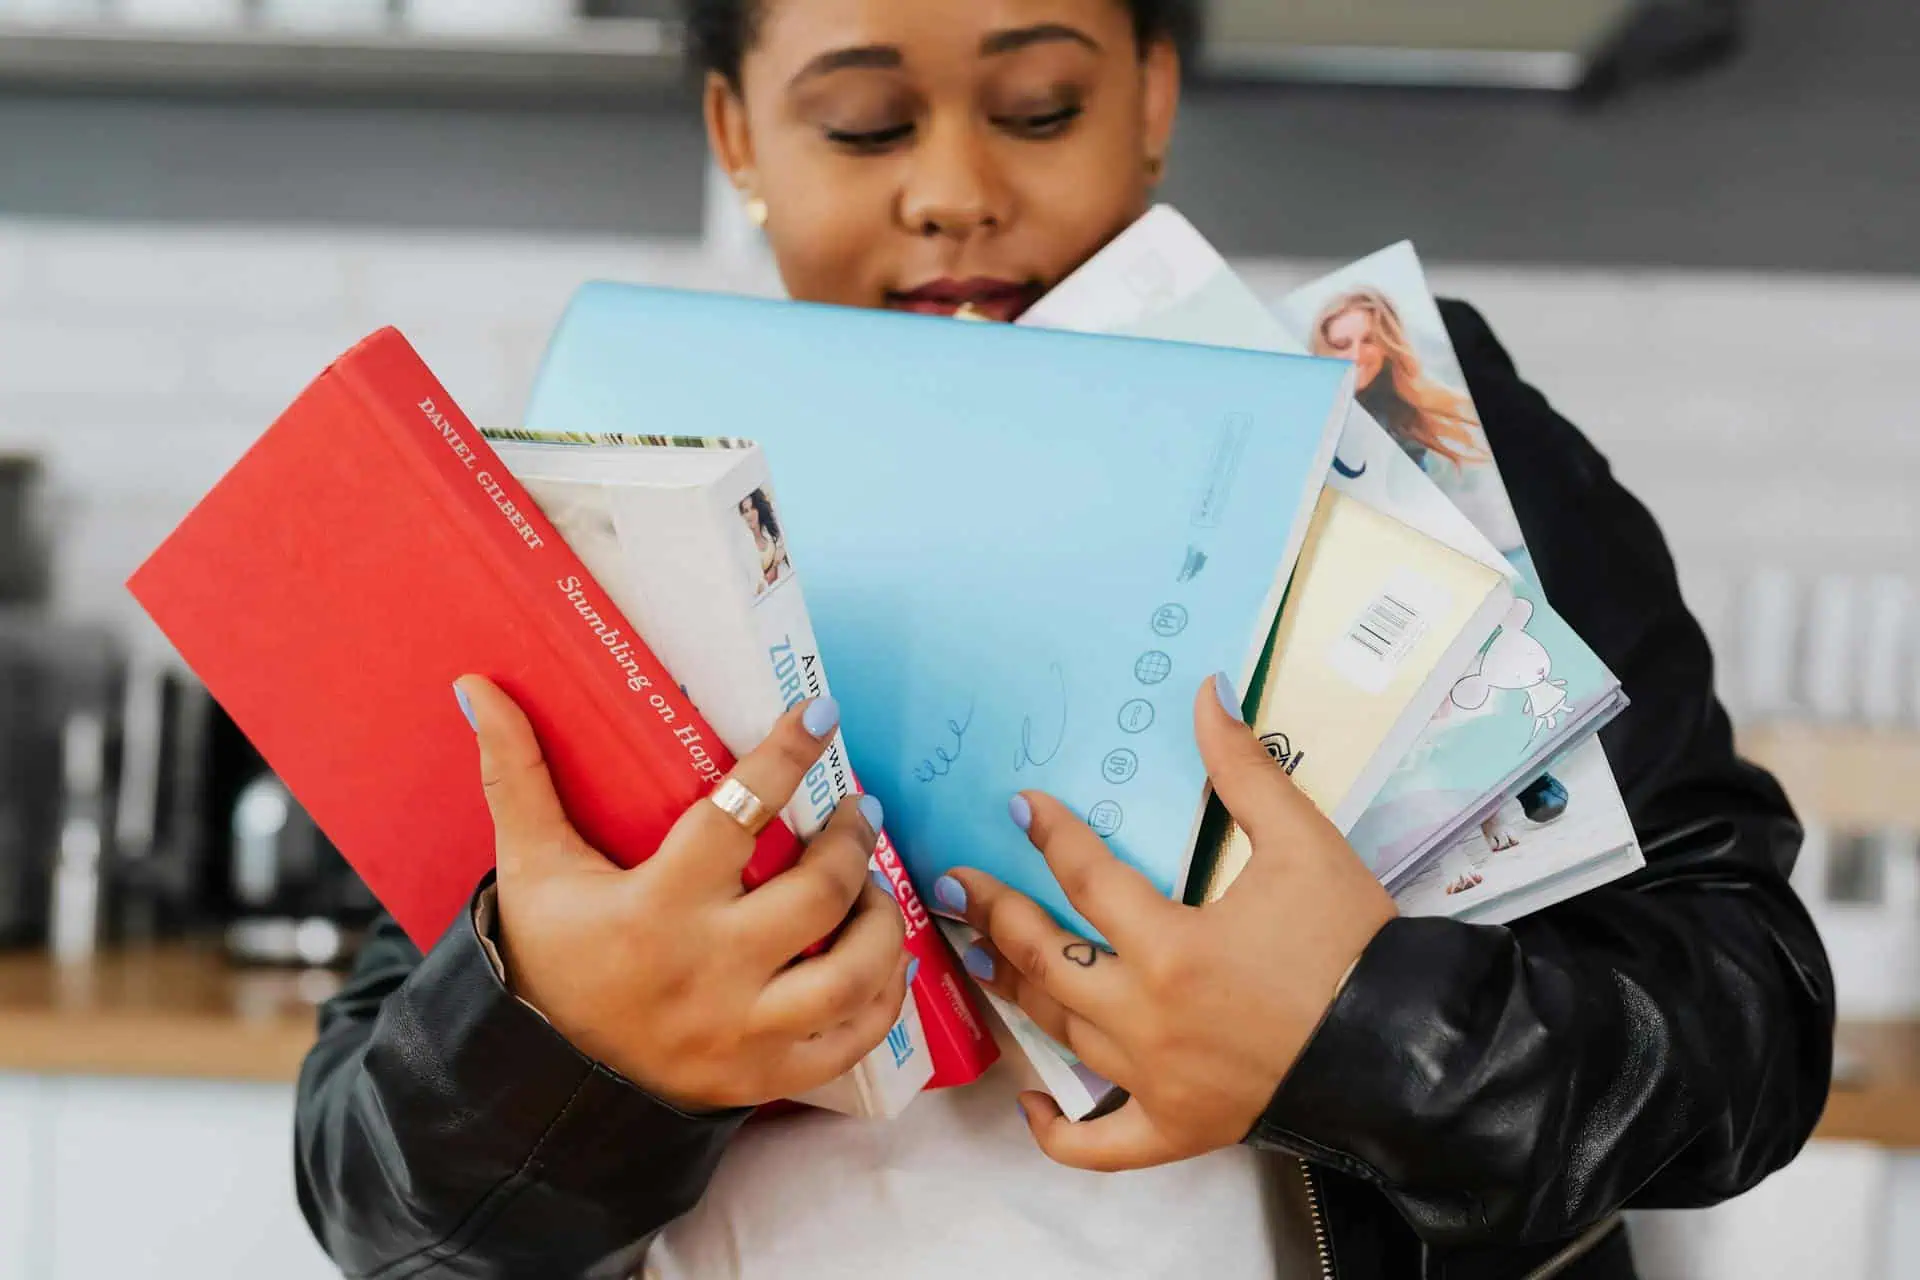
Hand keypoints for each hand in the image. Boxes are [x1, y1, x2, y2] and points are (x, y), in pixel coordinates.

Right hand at [457, 675, 909, 1112]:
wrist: (541, 1076)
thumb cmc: (549, 955)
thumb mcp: (529, 865)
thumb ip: (515, 774)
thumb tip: (480, 684)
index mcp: (654, 911)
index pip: (735, 818)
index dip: (785, 758)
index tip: (820, 712)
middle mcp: (708, 973)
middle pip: (816, 895)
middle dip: (851, 840)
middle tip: (857, 807)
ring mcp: (742, 1034)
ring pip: (849, 974)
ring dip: (880, 920)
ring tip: (875, 883)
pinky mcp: (764, 1078)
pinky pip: (852, 1041)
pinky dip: (886, 997)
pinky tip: (885, 956)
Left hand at [944, 675, 1395, 1170]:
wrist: (1413, 1053)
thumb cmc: (1356, 948)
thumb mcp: (1305, 844)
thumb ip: (1244, 768)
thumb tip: (1209, 692)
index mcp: (1174, 949)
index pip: (1087, 879)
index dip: (1051, 835)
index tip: (1021, 807)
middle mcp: (1149, 1019)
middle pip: (1048, 958)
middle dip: (996, 915)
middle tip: (958, 887)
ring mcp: (1157, 1082)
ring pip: (1060, 1033)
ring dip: (1015, 990)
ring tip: (978, 957)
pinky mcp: (1178, 1130)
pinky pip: (1099, 1145)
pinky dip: (1058, 1131)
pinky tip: (1033, 1102)